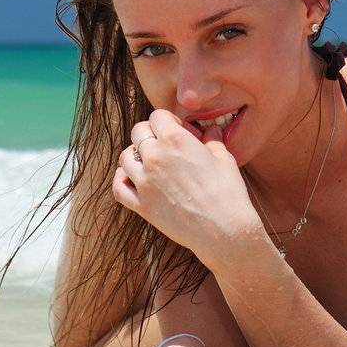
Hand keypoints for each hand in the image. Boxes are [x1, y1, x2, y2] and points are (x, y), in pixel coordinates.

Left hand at [112, 109, 260, 266]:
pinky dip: (121, 180)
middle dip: (150, 133)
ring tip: (150, 162)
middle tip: (165, 144)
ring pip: (125, 157)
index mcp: (175, 139)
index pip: (157, 116)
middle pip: (138, 132)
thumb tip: (210, 130)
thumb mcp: (224, 157)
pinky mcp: (142, 206)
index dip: (168, 121)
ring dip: (135, 155)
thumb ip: (212, 139)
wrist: (224, 231)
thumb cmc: (228, 191)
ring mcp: (145, 182)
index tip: (179, 131)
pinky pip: (119, 188)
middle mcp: (155, 157)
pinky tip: (132, 179)